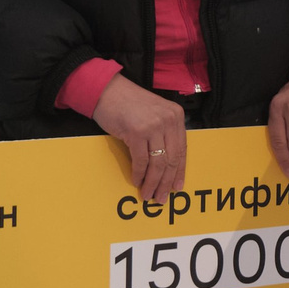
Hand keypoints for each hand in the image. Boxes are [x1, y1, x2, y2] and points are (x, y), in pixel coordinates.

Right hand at [92, 76, 185, 202]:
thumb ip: (163, 133)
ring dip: (152, 182)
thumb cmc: (128, 103)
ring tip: (148, 195)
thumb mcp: (154, 114)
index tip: (177, 186)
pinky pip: (141, 160)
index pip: (182, 149)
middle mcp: (168, 120)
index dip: (180, 171)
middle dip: (166, 182)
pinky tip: (136, 181)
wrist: (106, 90)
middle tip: (161, 197)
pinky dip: (139, 174)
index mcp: (176, 116)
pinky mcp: (137, 132)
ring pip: (158, 163)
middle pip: (172, 159)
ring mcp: (153, 126)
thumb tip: (166, 165)